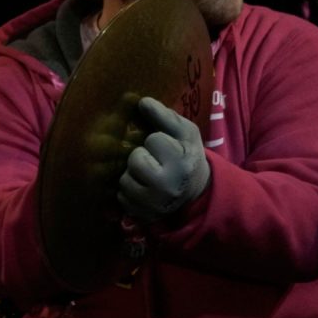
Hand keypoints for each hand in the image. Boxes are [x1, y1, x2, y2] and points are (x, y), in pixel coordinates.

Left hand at [118, 97, 210, 222]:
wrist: (195, 192)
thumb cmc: (187, 156)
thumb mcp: (185, 133)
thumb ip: (164, 116)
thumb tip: (142, 102)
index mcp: (182, 161)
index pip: (153, 140)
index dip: (157, 140)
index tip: (168, 147)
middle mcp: (168, 185)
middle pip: (135, 160)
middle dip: (142, 157)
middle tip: (157, 162)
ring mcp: (154, 203)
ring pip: (125, 180)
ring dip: (133, 175)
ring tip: (150, 176)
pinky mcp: (143, 215)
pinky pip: (122, 197)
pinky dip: (129, 191)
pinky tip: (144, 190)